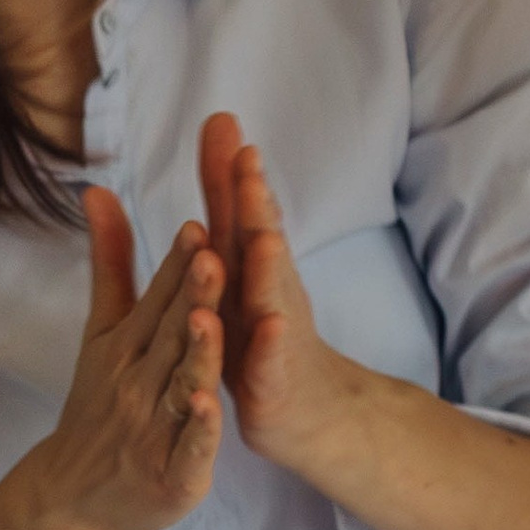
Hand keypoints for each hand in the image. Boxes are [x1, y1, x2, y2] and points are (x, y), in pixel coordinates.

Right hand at [0, 190, 220, 529]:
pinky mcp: (172, 475)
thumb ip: (109, 261)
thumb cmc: (99, 403)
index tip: (196, 229)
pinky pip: (187, 450)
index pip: (157, 299)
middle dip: (190, 298)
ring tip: (207, 319)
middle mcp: (138, 382)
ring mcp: (153, 430)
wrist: (73, 494)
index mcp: (127, 345)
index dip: (177, 267)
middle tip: (210, 257)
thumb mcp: (100, 329)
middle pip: (171, 336)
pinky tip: (207, 407)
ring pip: (179, 386)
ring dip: (194, 355)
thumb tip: (98, 190)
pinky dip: (197, 432)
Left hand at [198, 110, 357, 478]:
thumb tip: (221, 122)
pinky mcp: (273, 382)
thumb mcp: (241, 258)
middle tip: (249, 169)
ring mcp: (275, 336)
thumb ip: (228, 195)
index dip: (236, 174)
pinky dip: (273, 346)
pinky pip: (273, 363)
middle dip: (256, 208)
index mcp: (252, 265)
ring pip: (270, 299)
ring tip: (266, 240)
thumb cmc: (263, 326)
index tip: (225, 127)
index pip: (244, 212)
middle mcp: (269, 292)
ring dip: (269, 271)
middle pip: (261, 245)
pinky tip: (273, 327)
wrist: (308, 408)